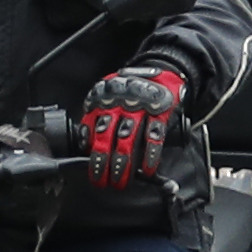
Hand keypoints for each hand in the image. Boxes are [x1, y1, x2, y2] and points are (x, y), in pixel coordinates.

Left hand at [83, 62, 185, 188]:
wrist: (165, 70)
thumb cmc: (134, 89)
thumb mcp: (112, 95)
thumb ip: (100, 115)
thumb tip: (87, 145)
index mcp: (103, 98)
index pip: (91, 126)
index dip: (89, 149)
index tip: (88, 167)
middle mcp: (119, 102)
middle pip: (106, 136)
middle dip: (102, 162)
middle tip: (101, 182)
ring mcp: (141, 106)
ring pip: (127, 137)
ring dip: (123, 162)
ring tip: (121, 181)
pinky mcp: (162, 111)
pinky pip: (154, 135)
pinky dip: (151, 154)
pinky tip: (148, 169)